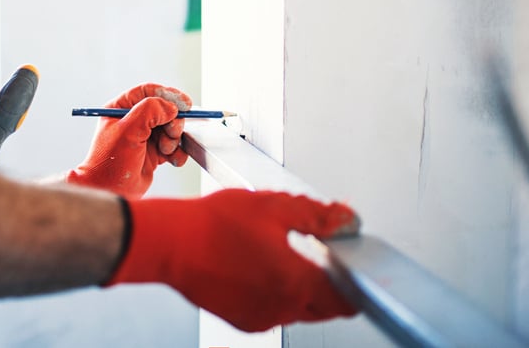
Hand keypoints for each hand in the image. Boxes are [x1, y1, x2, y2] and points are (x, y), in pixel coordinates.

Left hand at [66, 83, 192, 197]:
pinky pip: (174, 146)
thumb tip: (171, 107)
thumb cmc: (110, 162)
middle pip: (164, 110)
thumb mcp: (128, 131)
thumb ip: (149, 112)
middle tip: (172, 134)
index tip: (184, 104)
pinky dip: (178, 152)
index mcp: (121, 108)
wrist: (109, 191)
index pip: (147, 92)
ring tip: (165, 150)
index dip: (167, 95)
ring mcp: (144, 137)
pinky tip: (172, 160)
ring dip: (174, 139)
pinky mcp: (154, 153)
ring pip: (171, 128)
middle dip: (172, 122)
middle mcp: (133, 120)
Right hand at [107, 189, 360, 330]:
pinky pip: (274, 311)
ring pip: (299, 308)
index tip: (352, 263)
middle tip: (318, 252)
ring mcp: (263, 318)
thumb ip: (317, 215)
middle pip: (326, 306)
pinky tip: (259, 266)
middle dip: (329, 282)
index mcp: (297, 281)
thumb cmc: (215, 224)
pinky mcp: (244, 320)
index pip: (348, 298)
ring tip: (280, 253)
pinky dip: (276, 294)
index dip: (356, 279)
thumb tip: (346, 219)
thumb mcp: (274, 207)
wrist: (172, 243)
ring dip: (301, 287)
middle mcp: (283, 307)